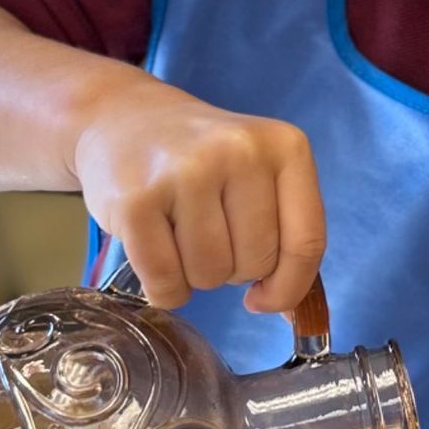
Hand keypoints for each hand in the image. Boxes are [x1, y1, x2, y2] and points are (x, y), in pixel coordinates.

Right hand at [72, 73, 326, 316]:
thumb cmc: (198, 158)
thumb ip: (283, 233)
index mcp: (284, 146)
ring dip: (193, 275)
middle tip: (207, 234)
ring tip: (177, 233)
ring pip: (210, 275)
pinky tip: (154, 250)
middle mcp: (239, 151)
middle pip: (255, 263)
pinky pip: (165, 282)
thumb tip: (289, 310)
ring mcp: (186, 172)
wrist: (122, 117)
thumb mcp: (256, 174)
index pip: (306, 242)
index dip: (289, 286)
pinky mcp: (137, 199)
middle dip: (232, 270)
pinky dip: (163, 287)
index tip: (264, 298)